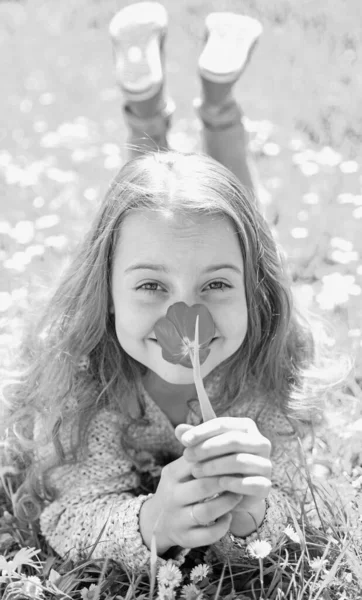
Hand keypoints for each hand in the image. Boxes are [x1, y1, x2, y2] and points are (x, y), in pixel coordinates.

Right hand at [139, 444, 242, 554]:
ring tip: (237, 495)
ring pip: (207, 511)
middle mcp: (172, 496)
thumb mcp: (180, 467)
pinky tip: (228, 517)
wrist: (156, 521)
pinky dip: (221, 527)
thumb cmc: (177, 487)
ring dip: (227, 503)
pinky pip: (207, 535)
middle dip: (226, 480)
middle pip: (203, 485)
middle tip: (242, 475)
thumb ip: (197, 450)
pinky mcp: (185, 538)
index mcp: (171, 474)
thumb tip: (213, 421)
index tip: (235, 454)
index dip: (218, 458)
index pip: (196, 461)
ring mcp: (177, 518)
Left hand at [176, 418, 271, 534]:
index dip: (202, 431)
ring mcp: (265, 464)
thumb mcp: (205, 449)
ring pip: (240, 460)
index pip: (224, 424)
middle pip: (233, 440)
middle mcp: (261, 443)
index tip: (183, 440)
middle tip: (188, 456)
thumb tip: (178, 429)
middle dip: (208, 448)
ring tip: (196, 471)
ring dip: (215, 466)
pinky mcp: (266, 485)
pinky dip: (233, 483)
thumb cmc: (218, 463)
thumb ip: (194, 439)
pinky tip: (218, 484)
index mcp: (247, 427)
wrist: (235, 493)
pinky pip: (251, 483)